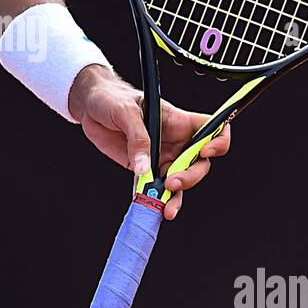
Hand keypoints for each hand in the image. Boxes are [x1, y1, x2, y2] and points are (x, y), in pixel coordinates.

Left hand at [67, 64, 230, 219]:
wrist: (90, 107)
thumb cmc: (112, 98)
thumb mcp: (125, 112)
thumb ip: (138, 139)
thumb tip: (145, 168)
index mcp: (179, 122)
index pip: (212, 129)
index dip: (218, 141)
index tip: (206, 151)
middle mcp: (175, 142)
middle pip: (199, 163)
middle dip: (191, 176)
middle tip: (172, 182)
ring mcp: (161, 158)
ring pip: (179, 182)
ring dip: (175, 197)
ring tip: (166, 208)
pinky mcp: (143, 171)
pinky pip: (152, 190)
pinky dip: (152, 201)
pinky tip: (148, 208)